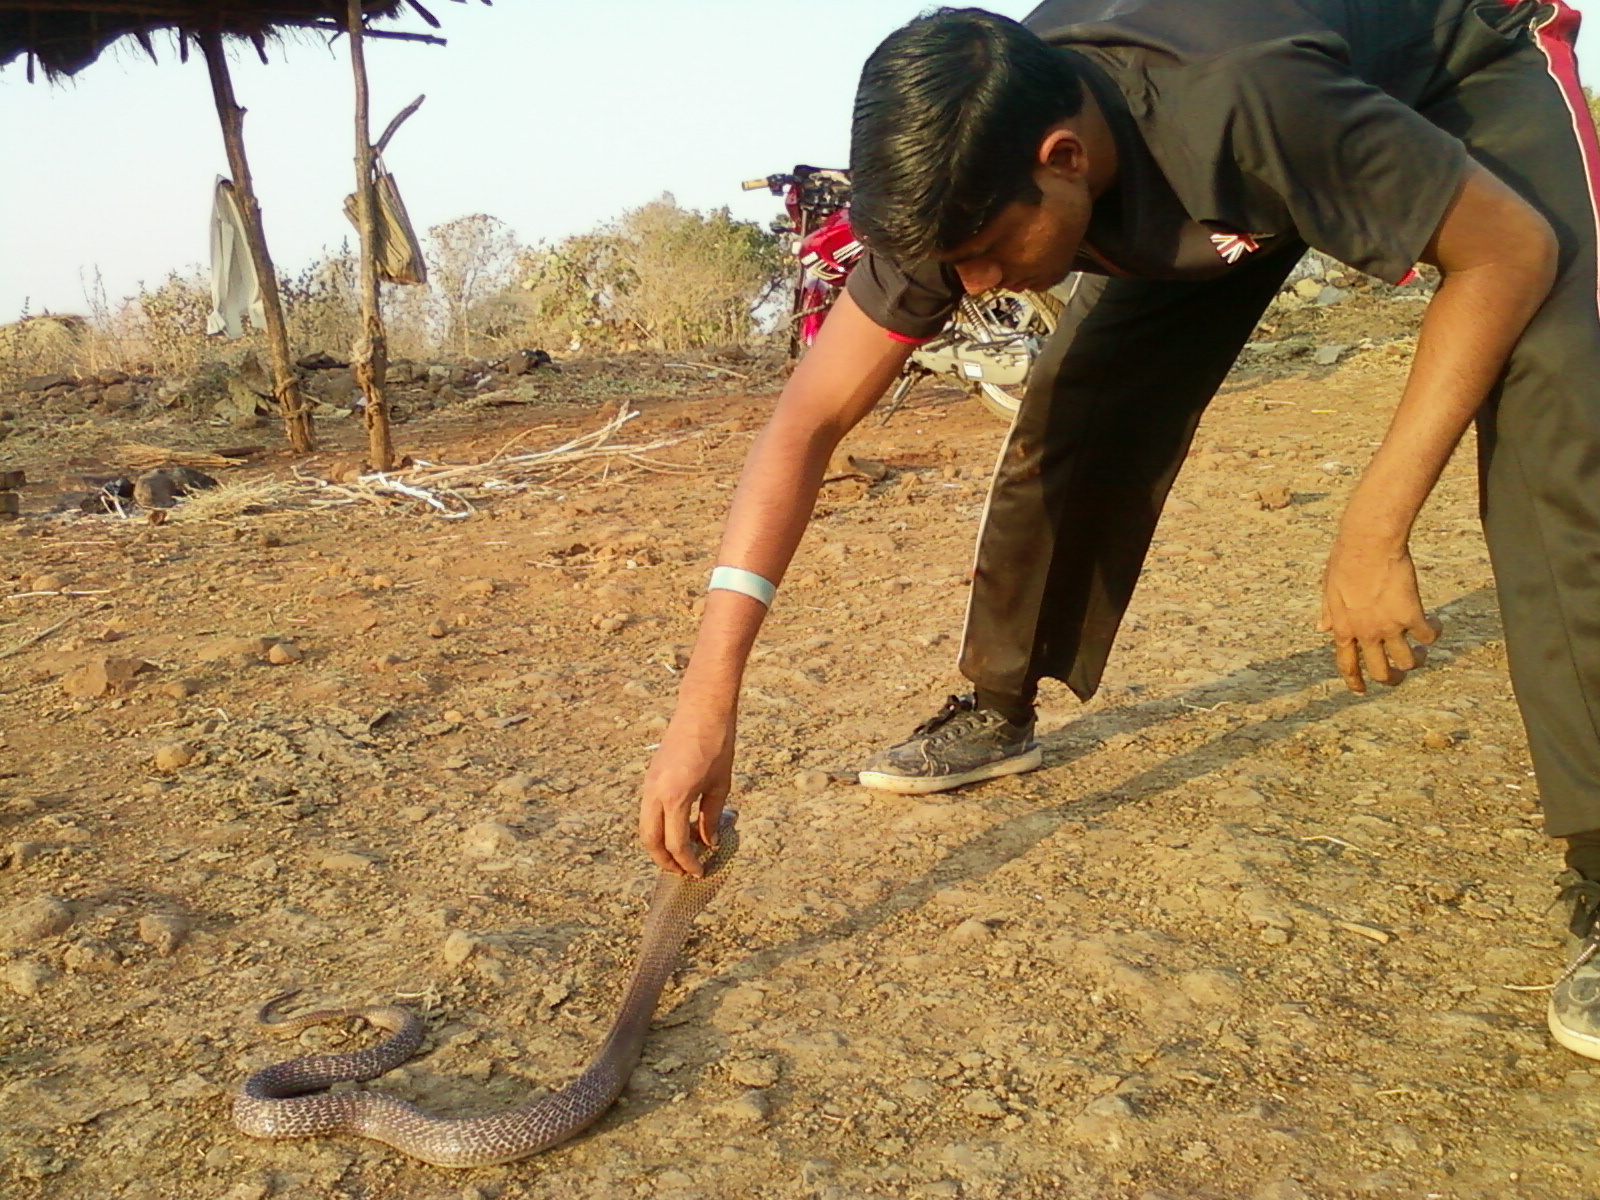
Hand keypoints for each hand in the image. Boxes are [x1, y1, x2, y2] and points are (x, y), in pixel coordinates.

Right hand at [639, 709, 734, 876]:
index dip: (687, 862)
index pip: (676, 843)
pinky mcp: (650, 777)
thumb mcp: (721, 785)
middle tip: (683, 872)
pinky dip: (660, 826)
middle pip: (651, 840)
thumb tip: (708, 842)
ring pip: (645, 826)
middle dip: (665, 861)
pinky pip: (648, 811)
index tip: (700, 872)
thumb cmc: (717, 744)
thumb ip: (712, 817)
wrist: (703, 709)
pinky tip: (680, 828)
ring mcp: (649, 784)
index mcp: (675, 796)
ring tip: (681, 854)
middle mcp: (655, 792)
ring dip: (660, 845)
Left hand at [1319, 539, 1440, 692]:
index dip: (1354, 681)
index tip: (1362, 690)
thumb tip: (1321, 628)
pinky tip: (1436, 623)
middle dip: (1392, 679)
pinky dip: (1435, 633)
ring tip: (1421, 650)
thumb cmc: (1346, 560)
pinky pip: (1428, 637)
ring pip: (1408, 662)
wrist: (1368, 544)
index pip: (1346, 664)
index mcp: (1343, 628)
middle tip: (1401, 675)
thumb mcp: (1329, 588)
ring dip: (1416, 660)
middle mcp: (1365, 633)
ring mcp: (1389, 626)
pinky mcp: (1411, 614)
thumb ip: (1329, 612)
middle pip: (1381, 672)